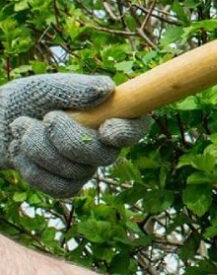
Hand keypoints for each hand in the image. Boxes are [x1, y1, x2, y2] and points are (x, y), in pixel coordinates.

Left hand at [0, 74, 149, 196]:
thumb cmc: (24, 100)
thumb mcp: (46, 87)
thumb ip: (76, 88)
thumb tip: (108, 89)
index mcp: (108, 112)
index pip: (137, 126)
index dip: (128, 132)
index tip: (106, 128)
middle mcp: (103, 141)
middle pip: (105, 155)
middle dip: (69, 138)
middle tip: (47, 118)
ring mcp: (86, 165)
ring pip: (78, 171)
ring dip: (41, 149)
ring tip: (22, 128)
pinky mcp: (67, 184)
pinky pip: (62, 188)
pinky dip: (35, 170)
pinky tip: (22, 154)